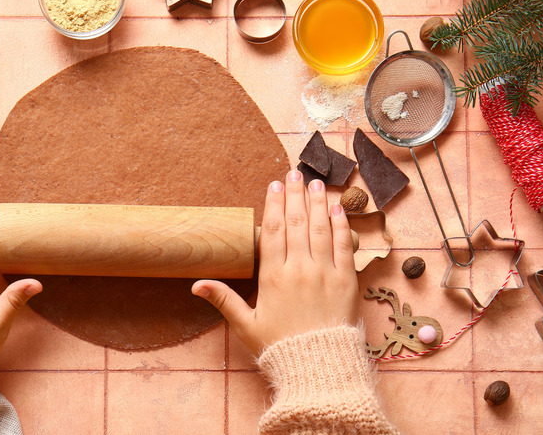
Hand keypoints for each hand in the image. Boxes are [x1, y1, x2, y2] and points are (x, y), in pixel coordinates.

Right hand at [192, 170, 358, 353]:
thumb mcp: (246, 325)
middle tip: (294, 173)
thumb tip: (195, 285)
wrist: (319, 368)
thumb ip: (223, 300)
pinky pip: (343, 246)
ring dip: (317, 202)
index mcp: (273, 277)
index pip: (273, 231)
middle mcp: (299, 269)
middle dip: (295, 195)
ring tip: (315, 182)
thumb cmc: (279, 348)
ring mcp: (325, 273)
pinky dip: (340, 225)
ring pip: (320, 229)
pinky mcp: (346, 281)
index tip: (273, 186)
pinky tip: (336, 208)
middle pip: (296, 223)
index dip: (274, 205)